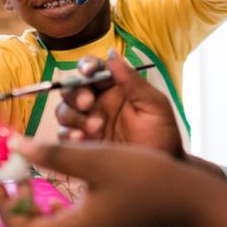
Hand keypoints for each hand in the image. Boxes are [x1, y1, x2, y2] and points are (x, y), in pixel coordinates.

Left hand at [0, 139, 199, 226]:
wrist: (188, 203)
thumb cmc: (148, 181)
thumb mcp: (98, 160)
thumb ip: (54, 153)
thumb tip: (15, 145)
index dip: (1, 200)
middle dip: (10, 204)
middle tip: (3, 175)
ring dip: (27, 206)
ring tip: (23, 177)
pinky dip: (48, 210)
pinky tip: (55, 189)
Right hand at [57, 51, 184, 157]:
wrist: (161, 172)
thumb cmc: (162, 134)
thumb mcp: (153, 105)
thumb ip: (132, 81)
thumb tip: (112, 54)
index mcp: (115, 88)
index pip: (93, 70)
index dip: (86, 66)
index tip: (88, 71)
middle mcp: (98, 103)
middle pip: (72, 89)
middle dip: (76, 94)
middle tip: (88, 103)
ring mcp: (87, 124)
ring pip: (65, 111)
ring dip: (74, 116)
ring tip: (95, 128)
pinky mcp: (82, 145)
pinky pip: (64, 136)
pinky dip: (68, 136)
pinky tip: (82, 140)